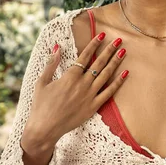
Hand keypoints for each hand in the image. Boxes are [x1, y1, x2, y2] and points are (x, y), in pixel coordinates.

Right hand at [22, 33, 127, 148]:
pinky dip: (118, 83)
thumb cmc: (40, 105)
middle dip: (109, 50)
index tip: (102, 35)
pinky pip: (109, 93)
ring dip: (115, 62)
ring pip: (106, 75)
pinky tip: (125, 74)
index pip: (86, 55)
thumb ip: (51, 63)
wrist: (44, 129)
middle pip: (99, 63)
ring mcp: (89, 96)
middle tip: (119, 40)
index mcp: (70, 76)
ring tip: (123, 51)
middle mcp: (82, 84)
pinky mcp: (93, 107)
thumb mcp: (42, 82)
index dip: (94, 44)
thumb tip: (57, 47)